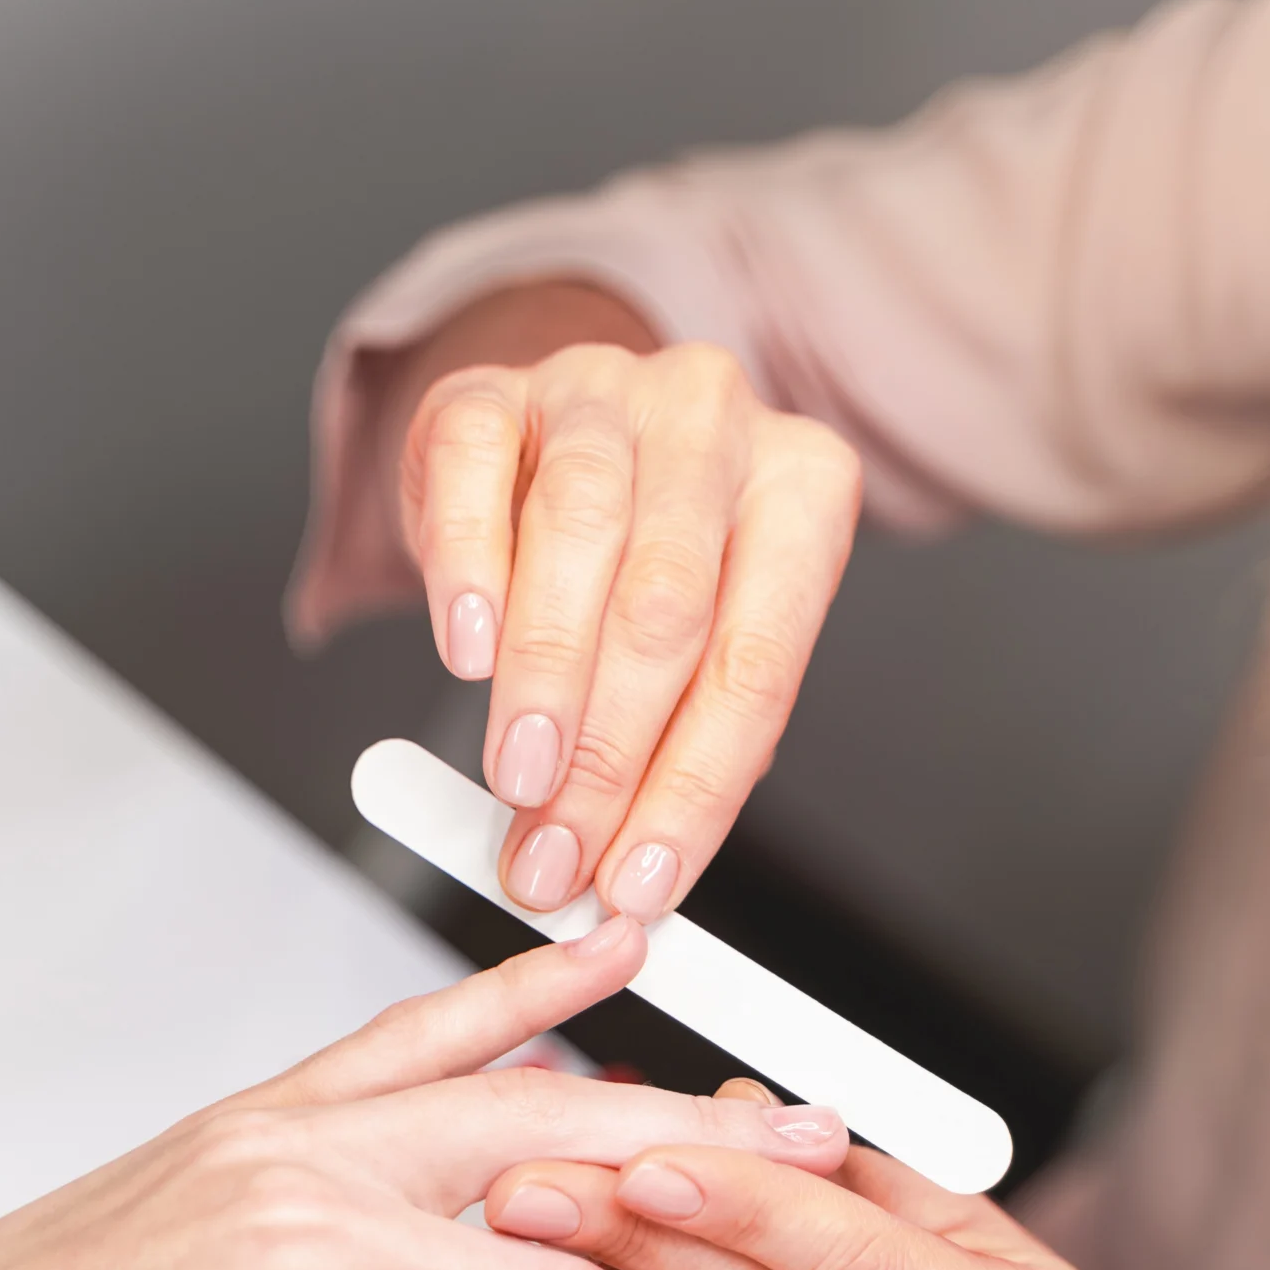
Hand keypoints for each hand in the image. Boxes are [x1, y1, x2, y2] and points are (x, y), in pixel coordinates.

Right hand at [399, 330, 861, 919]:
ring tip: (516, 784)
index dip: (695, 787)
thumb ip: (683, 743)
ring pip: (580, 533)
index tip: (639, 882)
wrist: (551, 452)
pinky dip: (468, 570)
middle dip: (609, 753)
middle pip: (667, 604)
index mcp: (803, 491)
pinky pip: (476, 470)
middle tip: (558, 853)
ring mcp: (604, 390)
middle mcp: (716, 422)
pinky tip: (466, 655)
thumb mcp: (700, 651)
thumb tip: (632, 869)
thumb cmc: (645, 568)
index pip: (756, 661)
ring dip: (543, 680)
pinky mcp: (494, 387)